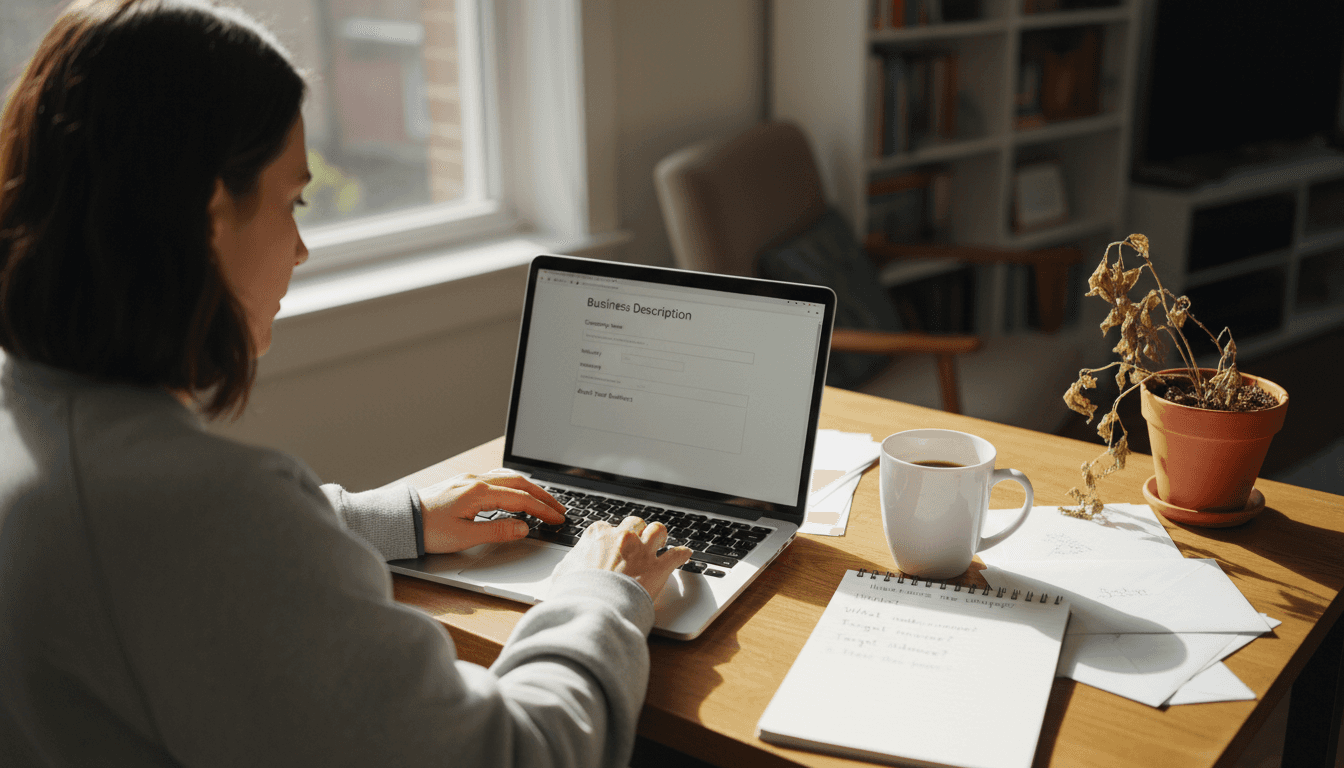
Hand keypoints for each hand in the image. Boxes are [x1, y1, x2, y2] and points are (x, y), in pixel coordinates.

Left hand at [416, 469, 566, 552]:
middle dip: (542, 496)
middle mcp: (476, 481)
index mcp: (479, 493)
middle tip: (559, 508)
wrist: (400, 520)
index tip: (558, 519)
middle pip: (519, 483)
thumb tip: (523, 527)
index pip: (521, 499)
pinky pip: (496, 478)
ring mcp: (469, 480)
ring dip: (529, 488)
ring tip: (543, 500)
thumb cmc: (427, 530)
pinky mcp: (463, 483)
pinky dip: (514, 485)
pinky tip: (515, 492)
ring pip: (508, 478)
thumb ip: (497, 531)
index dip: (542, 510)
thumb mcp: (464, 536)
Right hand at [551, 515, 692, 601]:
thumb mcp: (562, 575)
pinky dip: (682, 554)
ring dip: (660, 536)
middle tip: (639, 541)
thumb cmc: (576, 593)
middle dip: (638, 531)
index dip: (611, 536)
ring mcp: (642, 550)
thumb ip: (568, 565)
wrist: (594, 608)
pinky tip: (684, 555)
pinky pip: (677, 554)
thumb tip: (565, 567)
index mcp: (598, 535)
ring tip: (661, 542)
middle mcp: (622, 537)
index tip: (613, 544)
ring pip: (658, 530)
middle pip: (635, 523)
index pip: (607, 527)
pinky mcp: (658, 567)